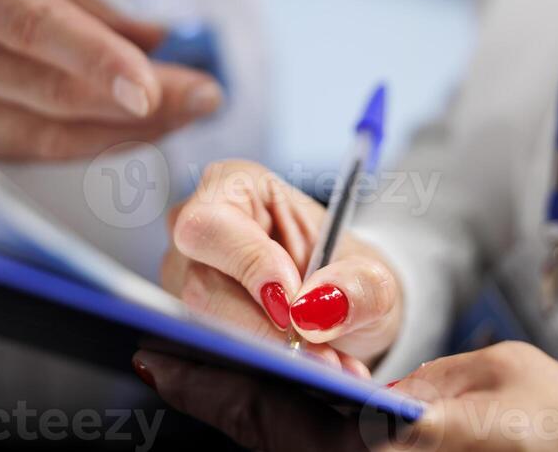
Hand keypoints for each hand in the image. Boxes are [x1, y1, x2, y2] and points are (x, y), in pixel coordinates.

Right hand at [0, 0, 221, 159]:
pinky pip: (25, 151)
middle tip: (205, 96)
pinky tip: (132, 131)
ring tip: (184, 116)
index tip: (154, 89)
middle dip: (141, 104)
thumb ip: (80, 0)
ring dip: (123, 134)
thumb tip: (156, 40)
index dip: (95, 60)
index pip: (33, 25)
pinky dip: (85, 144)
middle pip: (49, 93)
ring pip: (40, 138)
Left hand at [131, 343, 557, 451]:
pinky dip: (280, 428)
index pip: (280, 420)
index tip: (166, 359)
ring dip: (241, 414)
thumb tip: (358, 388)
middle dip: (213, 399)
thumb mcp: (486, 381)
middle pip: (271, 444)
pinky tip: (263, 399)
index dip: (217, 387)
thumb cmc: (557, 422)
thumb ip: (413, 384)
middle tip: (162, 361)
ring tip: (197, 373)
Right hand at [162, 160, 402, 367]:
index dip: (249, 265)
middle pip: (202, 285)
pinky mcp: (188, 321)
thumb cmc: (345, 269)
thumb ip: (357, 284)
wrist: (343, 303)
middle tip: (322, 357)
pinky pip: (213, 353)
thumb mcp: (371, 272)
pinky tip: (308, 372)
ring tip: (327, 366)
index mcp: (235, 185)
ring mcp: (186, 276)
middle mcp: (200, 227)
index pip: (214, 225)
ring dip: (269, 356)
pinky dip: (263, 368)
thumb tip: (314, 309)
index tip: (292, 305)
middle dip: (265, 330)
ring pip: (204, 327)